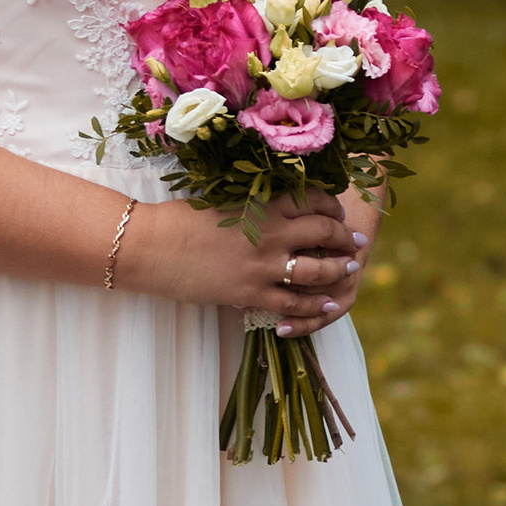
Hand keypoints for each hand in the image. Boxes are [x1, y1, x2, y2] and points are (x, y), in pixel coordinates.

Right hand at [123, 191, 368, 331]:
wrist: (150, 245)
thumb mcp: (221, 202)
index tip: (336, 211)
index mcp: (262, 203)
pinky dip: (313, 306)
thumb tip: (267, 208)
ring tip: (349, 270)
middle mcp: (271, 231)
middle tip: (355, 241)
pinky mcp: (251, 292)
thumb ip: (250, 206)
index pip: (313, 198)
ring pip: (318, 269)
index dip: (331, 205)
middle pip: (325, 230)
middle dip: (344, 236)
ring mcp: (264, 264)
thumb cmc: (177, 220)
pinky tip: (324, 307)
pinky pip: (294, 302)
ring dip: (338, 270)